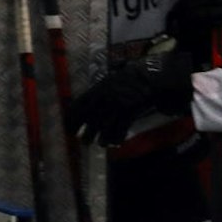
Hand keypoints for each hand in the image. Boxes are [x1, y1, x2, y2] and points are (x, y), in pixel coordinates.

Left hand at [73, 53, 195, 145]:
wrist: (151, 77)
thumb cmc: (133, 77)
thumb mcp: (113, 79)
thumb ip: (102, 90)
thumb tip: (91, 100)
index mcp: (98, 88)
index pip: (79, 104)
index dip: (72, 118)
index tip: (70, 127)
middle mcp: (104, 96)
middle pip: (90, 117)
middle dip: (85, 130)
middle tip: (82, 141)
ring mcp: (117, 103)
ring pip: (103, 123)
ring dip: (99, 136)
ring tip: (97, 144)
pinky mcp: (129, 110)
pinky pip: (120, 126)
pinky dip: (116, 136)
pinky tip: (114, 143)